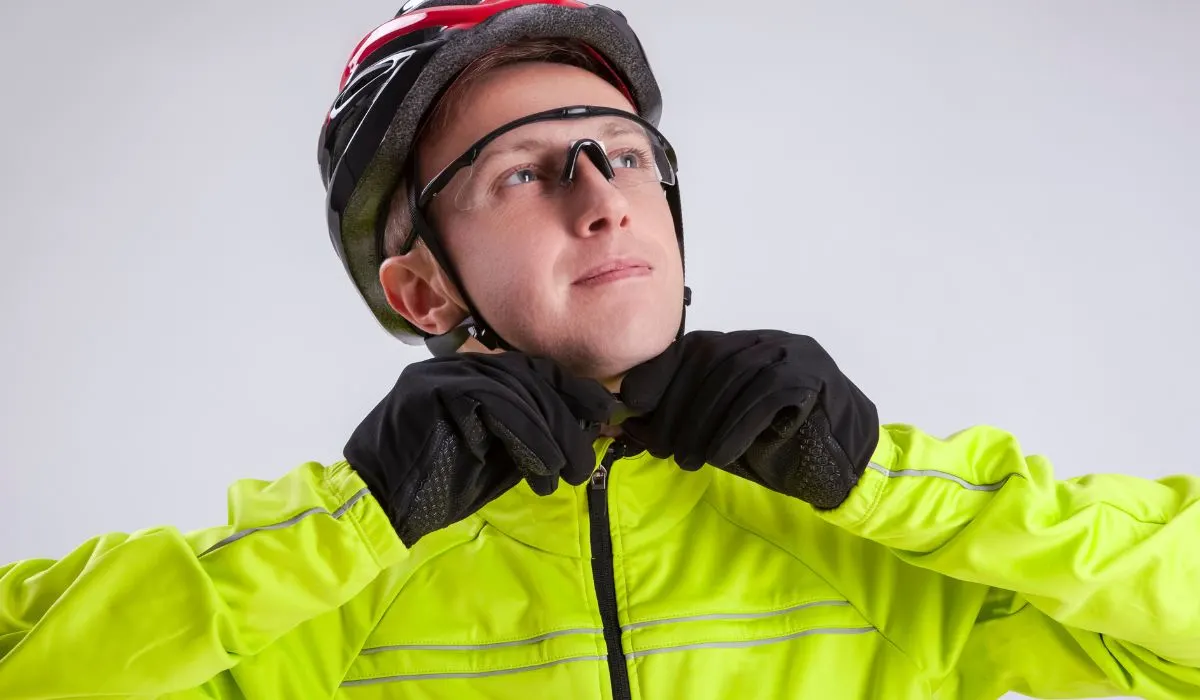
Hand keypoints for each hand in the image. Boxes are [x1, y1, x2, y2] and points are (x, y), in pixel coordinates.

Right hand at [344, 352, 617, 545]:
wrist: (379, 507)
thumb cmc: (439, 487)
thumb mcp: (499, 456)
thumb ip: (533, 435)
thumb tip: (586, 426)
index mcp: (473, 376)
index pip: (532, 370)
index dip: (572, 390)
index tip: (604, 415)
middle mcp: (457, 367)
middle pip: (530, 375)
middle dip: (566, 419)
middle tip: (582, 464)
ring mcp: (442, 375)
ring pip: (516, 388)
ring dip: (550, 434)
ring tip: (564, 474)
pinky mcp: (432, 391)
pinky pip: (494, 404)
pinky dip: (526, 437)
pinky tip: (540, 468)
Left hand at [619, 330, 878, 508]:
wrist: (847, 470)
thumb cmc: (779, 451)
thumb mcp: (720, 435)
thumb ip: (683, 424)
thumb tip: (628, 423)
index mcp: (745, 347)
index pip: (693, 347)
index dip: (660, 374)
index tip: (633, 406)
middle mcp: (768, 342)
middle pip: (708, 359)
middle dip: (677, 406)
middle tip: (663, 449)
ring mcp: (794, 355)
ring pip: (734, 375)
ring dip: (703, 422)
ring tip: (690, 460)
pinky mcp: (814, 378)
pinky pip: (766, 395)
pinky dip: (736, 427)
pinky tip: (721, 456)